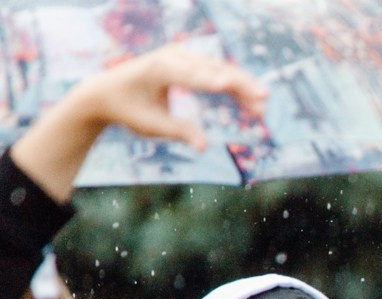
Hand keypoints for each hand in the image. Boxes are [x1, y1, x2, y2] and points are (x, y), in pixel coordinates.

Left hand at [11, 46, 268, 201]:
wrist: (107, 93)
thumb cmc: (128, 110)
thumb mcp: (151, 125)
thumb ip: (179, 133)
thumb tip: (203, 147)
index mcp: (158, 68)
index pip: (190, 75)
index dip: (211, 81)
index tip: (229, 86)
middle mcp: (173, 57)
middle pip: (212, 69)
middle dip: (239, 86)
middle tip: (263, 101)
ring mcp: (182, 58)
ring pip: (219, 70)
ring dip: (242, 89)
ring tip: (262, 108)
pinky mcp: (188, 64)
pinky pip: (215, 74)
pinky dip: (232, 89)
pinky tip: (249, 105)